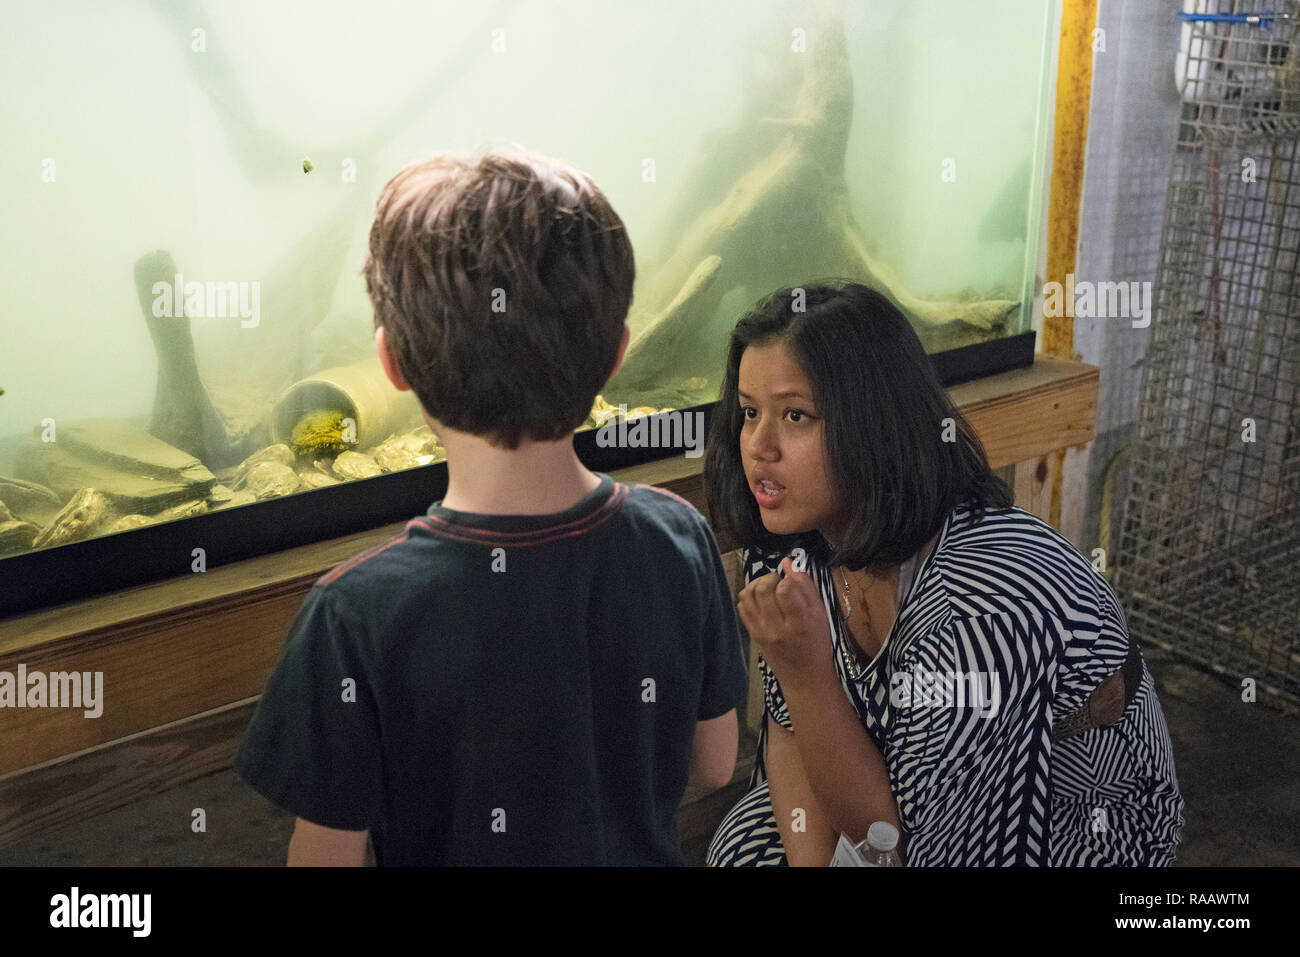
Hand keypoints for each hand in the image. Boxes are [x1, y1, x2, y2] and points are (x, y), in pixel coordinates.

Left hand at [738, 556, 833, 687]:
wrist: (804, 675)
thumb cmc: (817, 643)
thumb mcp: (820, 614)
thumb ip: (806, 586)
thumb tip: (787, 562)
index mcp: (800, 622)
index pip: (786, 589)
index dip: (788, 579)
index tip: (793, 584)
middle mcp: (778, 628)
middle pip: (764, 589)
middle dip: (770, 578)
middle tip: (779, 582)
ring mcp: (761, 632)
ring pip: (748, 595)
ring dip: (757, 584)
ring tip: (768, 587)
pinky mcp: (752, 635)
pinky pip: (742, 607)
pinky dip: (749, 596)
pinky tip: (761, 599)